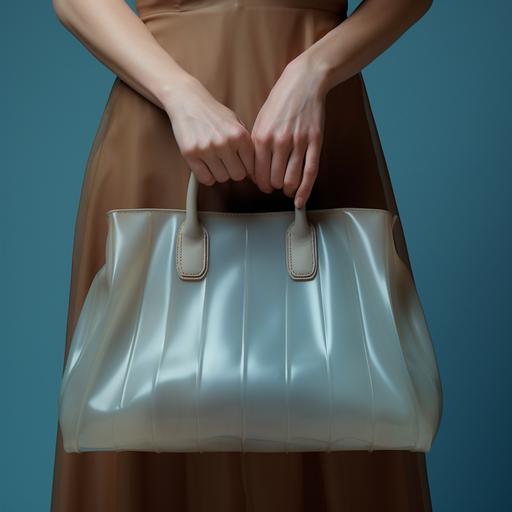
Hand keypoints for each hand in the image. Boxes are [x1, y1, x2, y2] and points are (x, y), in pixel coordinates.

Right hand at [163, 76, 254, 185]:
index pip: (251, 167)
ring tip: (213, 160)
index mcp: (240, 135)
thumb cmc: (213, 115)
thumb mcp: (236, 124)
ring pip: (222, 178)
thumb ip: (246, 145)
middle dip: (233, 171)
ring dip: (218, 173)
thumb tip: (255, 172)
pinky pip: (205, 179)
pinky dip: (206, 176)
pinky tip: (204, 165)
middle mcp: (225, 142)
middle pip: (238, 175)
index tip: (240, 165)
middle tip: (226, 163)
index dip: (246, 168)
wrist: (188, 101)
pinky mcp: (191, 154)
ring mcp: (207, 149)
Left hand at [251, 58, 327, 207]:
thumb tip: (256, 172)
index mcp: (261, 137)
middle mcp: (279, 142)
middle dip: (274, 186)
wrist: (303, 82)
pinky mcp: (315, 143)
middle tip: (276, 185)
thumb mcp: (260, 121)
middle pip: (274, 179)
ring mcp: (298, 143)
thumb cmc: (280, 102)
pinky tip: (300, 200)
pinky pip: (310, 173)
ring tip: (288, 188)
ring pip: (291, 179)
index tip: (264, 186)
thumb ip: (257, 147)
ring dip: (288, 189)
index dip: (261, 184)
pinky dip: (304, 191)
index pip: (258, 173)